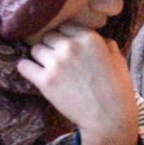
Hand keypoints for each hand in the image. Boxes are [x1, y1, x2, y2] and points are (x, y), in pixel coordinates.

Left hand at [16, 25, 138, 144]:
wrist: (109, 118)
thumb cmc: (117, 90)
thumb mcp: (119, 61)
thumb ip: (107, 45)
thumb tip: (101, 40)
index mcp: (89, 38)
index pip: (65, 26)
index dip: (66, 36)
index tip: (67, 46)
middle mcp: (70, 46)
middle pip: (48, 36)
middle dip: (52, 46)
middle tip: (57, 58)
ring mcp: (56, 63)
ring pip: (35, 49)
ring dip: (40, 57)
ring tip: (47, 67)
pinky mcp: (45, 81)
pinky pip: (24, 66)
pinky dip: (27, 68)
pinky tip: (33, 73)